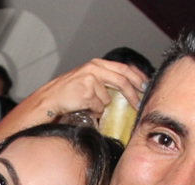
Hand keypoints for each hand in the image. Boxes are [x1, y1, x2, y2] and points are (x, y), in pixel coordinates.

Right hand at [29, 59, 146, 121]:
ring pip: (108, 99)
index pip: (124, 68)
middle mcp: (94, 68)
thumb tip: (127, 88)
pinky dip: (93, 111)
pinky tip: (82, 107)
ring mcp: (91, 80)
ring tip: (88, 104)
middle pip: (122, 80)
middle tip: (139, 103)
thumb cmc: (68, 91)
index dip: (137, 78)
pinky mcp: (87, 92)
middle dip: (133, 93)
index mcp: (97, 63)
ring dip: (101, 106)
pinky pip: (98, 107)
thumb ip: (105, 79)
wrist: (50, 99)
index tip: (145, 86)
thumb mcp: (88, 78)